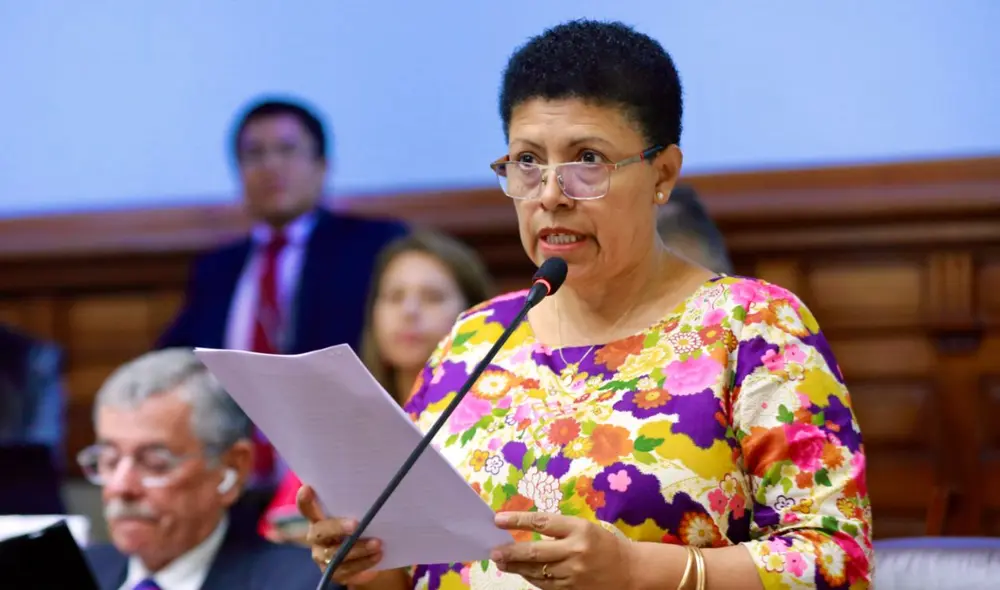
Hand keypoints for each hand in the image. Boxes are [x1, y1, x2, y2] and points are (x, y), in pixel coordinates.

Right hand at [297, 484, 383, 585]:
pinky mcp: (333, 573)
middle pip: (320, 532)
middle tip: (356, 524)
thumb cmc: (363, 526)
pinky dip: (364, 563)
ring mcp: (323, 557)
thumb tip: (376, 494)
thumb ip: (359, 506)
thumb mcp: (360, 514)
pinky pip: (347, 570)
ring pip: (335, 554)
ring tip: (377, 544)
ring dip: (358, 548)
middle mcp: (317, 538)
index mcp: (319, 518)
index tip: (307, 489)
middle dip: (337, 527)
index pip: (307, 508)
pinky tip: (377, 556)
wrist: (370, 554)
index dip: (304, 500)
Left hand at [491, 512, 636, 588]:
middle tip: (494, 551)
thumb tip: (525, 529)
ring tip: (501, 562)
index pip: (542, 522)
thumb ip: (558, 529)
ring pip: (536, 571)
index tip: (498, 519)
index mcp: (579, 529)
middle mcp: (575, 551)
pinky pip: (545, 585)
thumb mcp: (584, 528)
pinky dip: (530, 578)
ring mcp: (573, 574)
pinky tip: (521, 572)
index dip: (518, 520)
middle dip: (510, 551)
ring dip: (516, 567)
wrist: (630, 571)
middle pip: (535, 551)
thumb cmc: (603, 545)